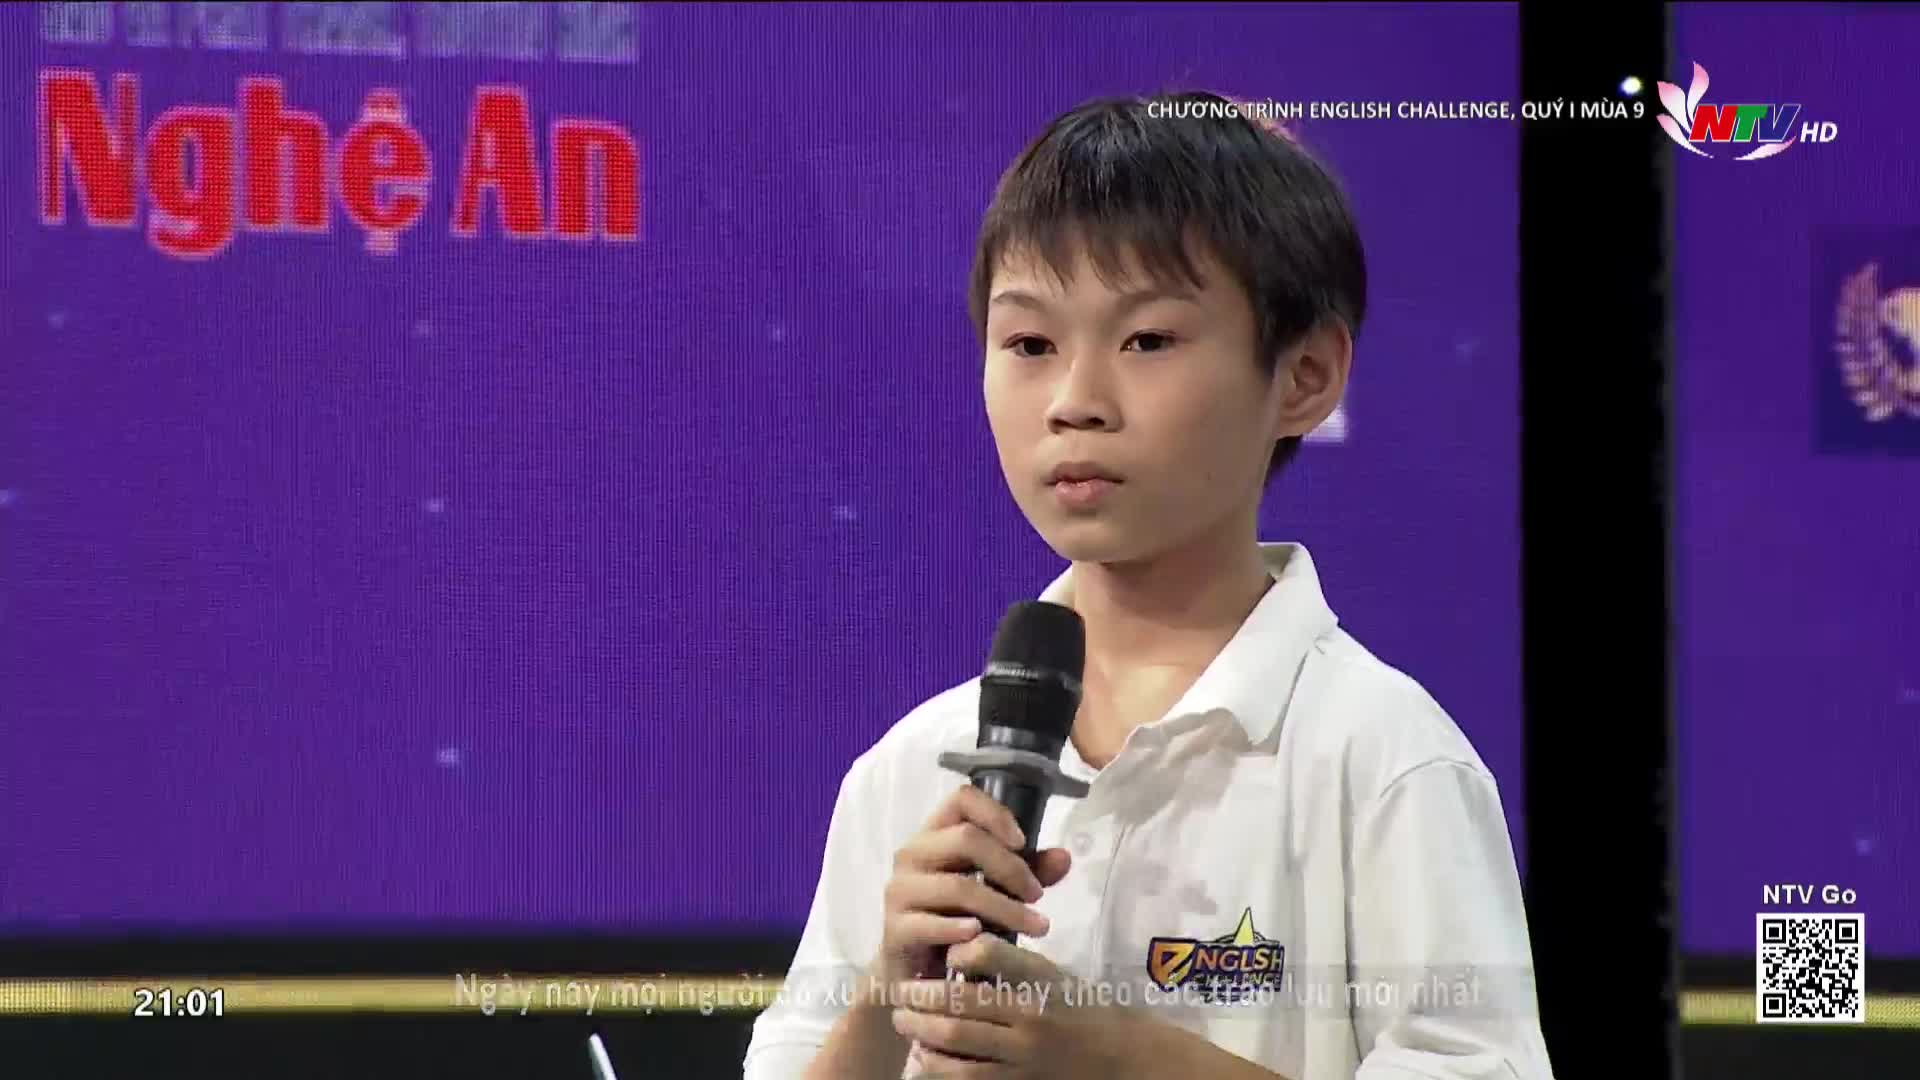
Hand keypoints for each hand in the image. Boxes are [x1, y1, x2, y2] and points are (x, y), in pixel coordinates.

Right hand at [872, 784, 1073, 988]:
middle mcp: (912, 854)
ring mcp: (899, 890)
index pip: (961, 799)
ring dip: (1004, 907)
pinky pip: (932, 923)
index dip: (995, 813)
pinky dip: (962, 929)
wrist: (913, 973)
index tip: (1023, 842)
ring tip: (1036, 926)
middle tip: (1039, 896)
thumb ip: (1028, 871)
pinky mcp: (895, 928)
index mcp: (934, 835)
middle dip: (1011, 867)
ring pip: (958, 886)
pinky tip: (983, 937)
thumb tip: (1064, 857)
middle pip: (965, 838)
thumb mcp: (997, 891)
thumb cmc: (955, 920)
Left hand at [891, 934, 1140, 1078]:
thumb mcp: (1051, 976)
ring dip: (922, 1030)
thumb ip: (1010, 963)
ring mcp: (1023, 1056)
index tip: (943, 952)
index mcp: (1040, 982)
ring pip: (958, 1041)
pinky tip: (923, 1057)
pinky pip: (967, 1077)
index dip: (958, 952)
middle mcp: (1031, 1018)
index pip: (990, 956)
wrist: (1117, 1058)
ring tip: (904, 1021)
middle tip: (902, 992)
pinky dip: (938, 1066)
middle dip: (922, 996)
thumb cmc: (1076, 1009)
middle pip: (963, 1002)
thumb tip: (958, 948)